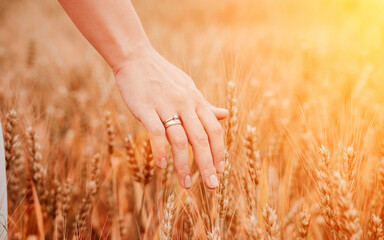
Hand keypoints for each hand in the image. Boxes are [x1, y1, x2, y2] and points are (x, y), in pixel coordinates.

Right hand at [114, 46, 227, 188]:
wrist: (136, 57)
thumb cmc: (163, 76)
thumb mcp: (189, 88)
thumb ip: (205, 105)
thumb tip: (225, 114)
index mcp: (195, 100)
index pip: (214, 129)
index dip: (219, 150)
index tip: (221, 169)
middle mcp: (184, 104)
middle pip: (201, 138)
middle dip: (208, 164)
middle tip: (212, 185)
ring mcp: (165, 105)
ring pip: (179, 139)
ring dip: (183, 164)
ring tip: (186, 184)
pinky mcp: (145, 108)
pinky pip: (155, 132)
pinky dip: (160, 150)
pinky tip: (162, 166)